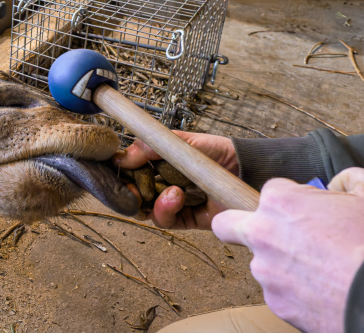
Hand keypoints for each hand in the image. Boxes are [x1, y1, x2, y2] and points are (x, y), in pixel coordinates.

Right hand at [113, 131, 237, 229]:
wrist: (247, 167)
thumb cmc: (217, 151)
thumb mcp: (179, 141)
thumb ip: (150, 147)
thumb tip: (120, 157)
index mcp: (158, 165)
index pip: (130, 173)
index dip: (120, 175)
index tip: (116, 171)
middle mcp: (163, 185)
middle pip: (133, 195)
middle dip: (129, 193)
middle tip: (131, 190)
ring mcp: (174, 204)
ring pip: (146, 211)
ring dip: (152, 202)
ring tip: (170, 191)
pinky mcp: (186, 220)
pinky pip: (165, 221)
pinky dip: (166, 211)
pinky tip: (177, 197)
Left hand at [213, 168, 363, 332]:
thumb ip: (347, 181)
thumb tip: (339, 183)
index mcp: (280, 202)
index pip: (272, 192)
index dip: (293, 201)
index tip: (308, 211)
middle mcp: (262, 234)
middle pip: (226, 224)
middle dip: (237, 226)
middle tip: (267, 234)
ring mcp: (265, 271)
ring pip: (262, 262)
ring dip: (282, 263)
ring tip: (320, 270)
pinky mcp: (275, 302)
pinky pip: (280, 292)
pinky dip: (296, 291)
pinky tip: (323, 291)